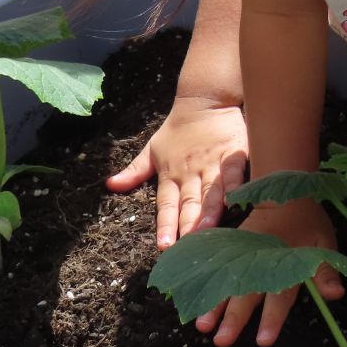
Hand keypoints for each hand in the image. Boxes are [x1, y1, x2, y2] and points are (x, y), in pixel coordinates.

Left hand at [106, 95, 247, 248]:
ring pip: (212, 191)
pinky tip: (236, 200)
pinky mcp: (233, 153)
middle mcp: (191, 173)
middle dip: (189, 224)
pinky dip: (235, 185)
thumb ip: (134, 171)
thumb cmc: (177, 129)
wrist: (203, 99)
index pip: (166, 205)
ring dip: (210, 210)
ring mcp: (212, 163)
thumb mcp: (152, 150)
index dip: (166, 225)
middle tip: (188, 246)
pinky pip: (234, 171)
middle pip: (190, 202)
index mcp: (171, 175)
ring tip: (208, 229)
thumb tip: (110, 185)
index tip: (164, 247)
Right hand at [195, 198, 343, 346]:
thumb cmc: (308, 221)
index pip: (280, 295)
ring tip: (202, 325)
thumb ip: (326, 272)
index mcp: (286, 264)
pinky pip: (218, 265)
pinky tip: (193, 295)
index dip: (272, 318)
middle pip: (247, 292)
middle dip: (234, 317)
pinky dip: (207, 281)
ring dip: (215, 303)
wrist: (283, 190)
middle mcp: (262, 261)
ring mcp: (244, 253)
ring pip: (228, 280)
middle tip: (222, 339)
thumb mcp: (324, 243)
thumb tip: (336, 295)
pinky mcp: (233, 246)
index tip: (263, 341)